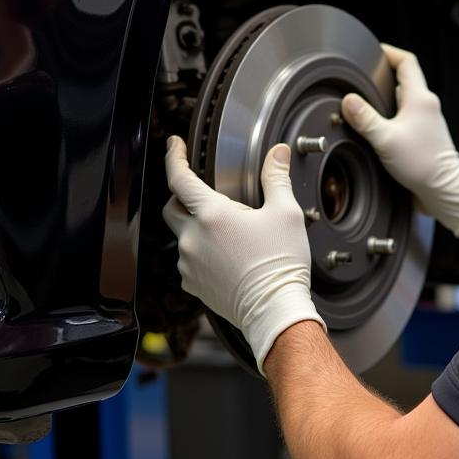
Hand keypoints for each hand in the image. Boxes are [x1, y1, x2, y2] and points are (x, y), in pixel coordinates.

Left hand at [162, 136, 325, 374]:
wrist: (275, 311)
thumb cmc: (281, 264)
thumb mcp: (286, 213)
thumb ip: (276, 178)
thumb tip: (278, 154)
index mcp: (212, 215)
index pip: (179, 178)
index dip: (174, 157)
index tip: (174, 146)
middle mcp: (193, 238)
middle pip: (172, 206)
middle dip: (182, 195)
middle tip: (204, 192)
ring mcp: (189, 263)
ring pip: (182, 235)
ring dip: (196, 227)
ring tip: (228, 232)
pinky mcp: (193, 284)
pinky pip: (188, 260)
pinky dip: (200, 252)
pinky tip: (225, 255)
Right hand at [340, 44, 458, 236]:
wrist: (444, 190)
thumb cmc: (422, 166)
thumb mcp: (385, 140)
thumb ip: (365, 119)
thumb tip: (348, 101)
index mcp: (419, 98)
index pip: (406, 62)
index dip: (389, 52)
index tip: (374, 51)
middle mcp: (426, 106)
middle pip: (404, 79)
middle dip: (383, 75)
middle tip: (363, 77)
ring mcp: (427, 120)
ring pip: (404, 99)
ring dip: (386, 98)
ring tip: (366, 101)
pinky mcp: (424, 135)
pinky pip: (406, 117)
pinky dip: (391, 116)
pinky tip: (378, 128)